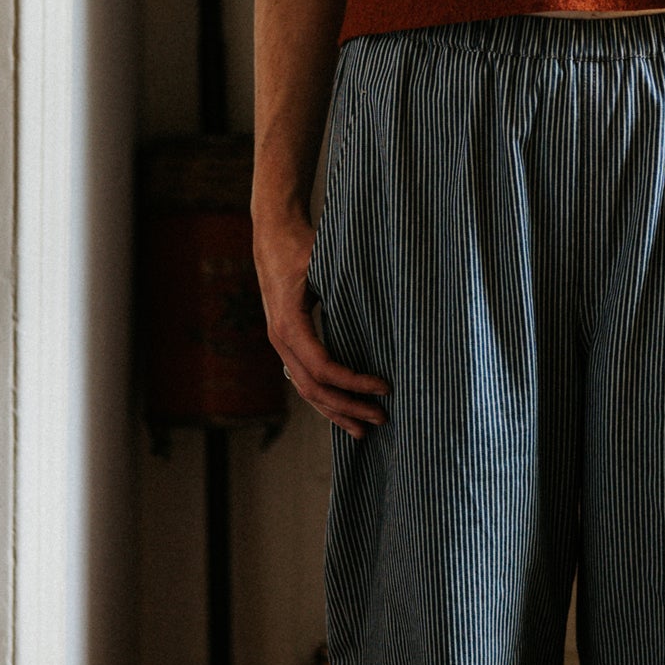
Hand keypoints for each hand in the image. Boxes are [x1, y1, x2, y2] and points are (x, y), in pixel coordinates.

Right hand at [253, 200, 388, 439]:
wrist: (274, 235)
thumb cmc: (303, 246)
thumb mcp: (326, 263)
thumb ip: (349, 288)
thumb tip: (390, 310)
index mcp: (290, 325)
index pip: (325, 368)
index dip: (355, 383)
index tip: (386, 387)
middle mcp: (281, 340)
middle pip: (315, 389)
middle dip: (349, 407)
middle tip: (383, 418)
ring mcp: (281, 344)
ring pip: (306, 391)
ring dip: (336, 411)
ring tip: (364, 430)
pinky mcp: (287, 343)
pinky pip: (304, 379)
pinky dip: (325, 399)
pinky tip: (344, 410)